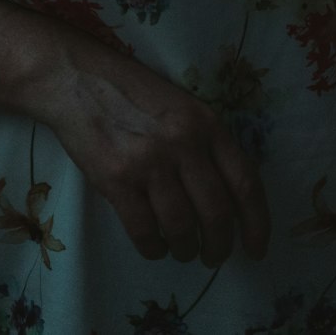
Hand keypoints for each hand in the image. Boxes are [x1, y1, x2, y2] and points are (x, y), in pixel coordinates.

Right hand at [41, 45, 270, 266]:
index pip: (245, 181)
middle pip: (216, 213)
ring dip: (185, 249)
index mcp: (206, 123)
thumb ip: (206, 144)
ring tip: (182, 250)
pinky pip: (144, 231)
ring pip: (182, 227)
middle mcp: (183, 142)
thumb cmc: (132, 92)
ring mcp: (150, 162)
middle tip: (212, 256)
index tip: (256, 248)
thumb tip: (227, 199)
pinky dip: (153, 249)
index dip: (257, 223)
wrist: (78, 78)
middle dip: (219, 246)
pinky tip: (153, 246)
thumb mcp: (182, 107)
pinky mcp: (117, 180)